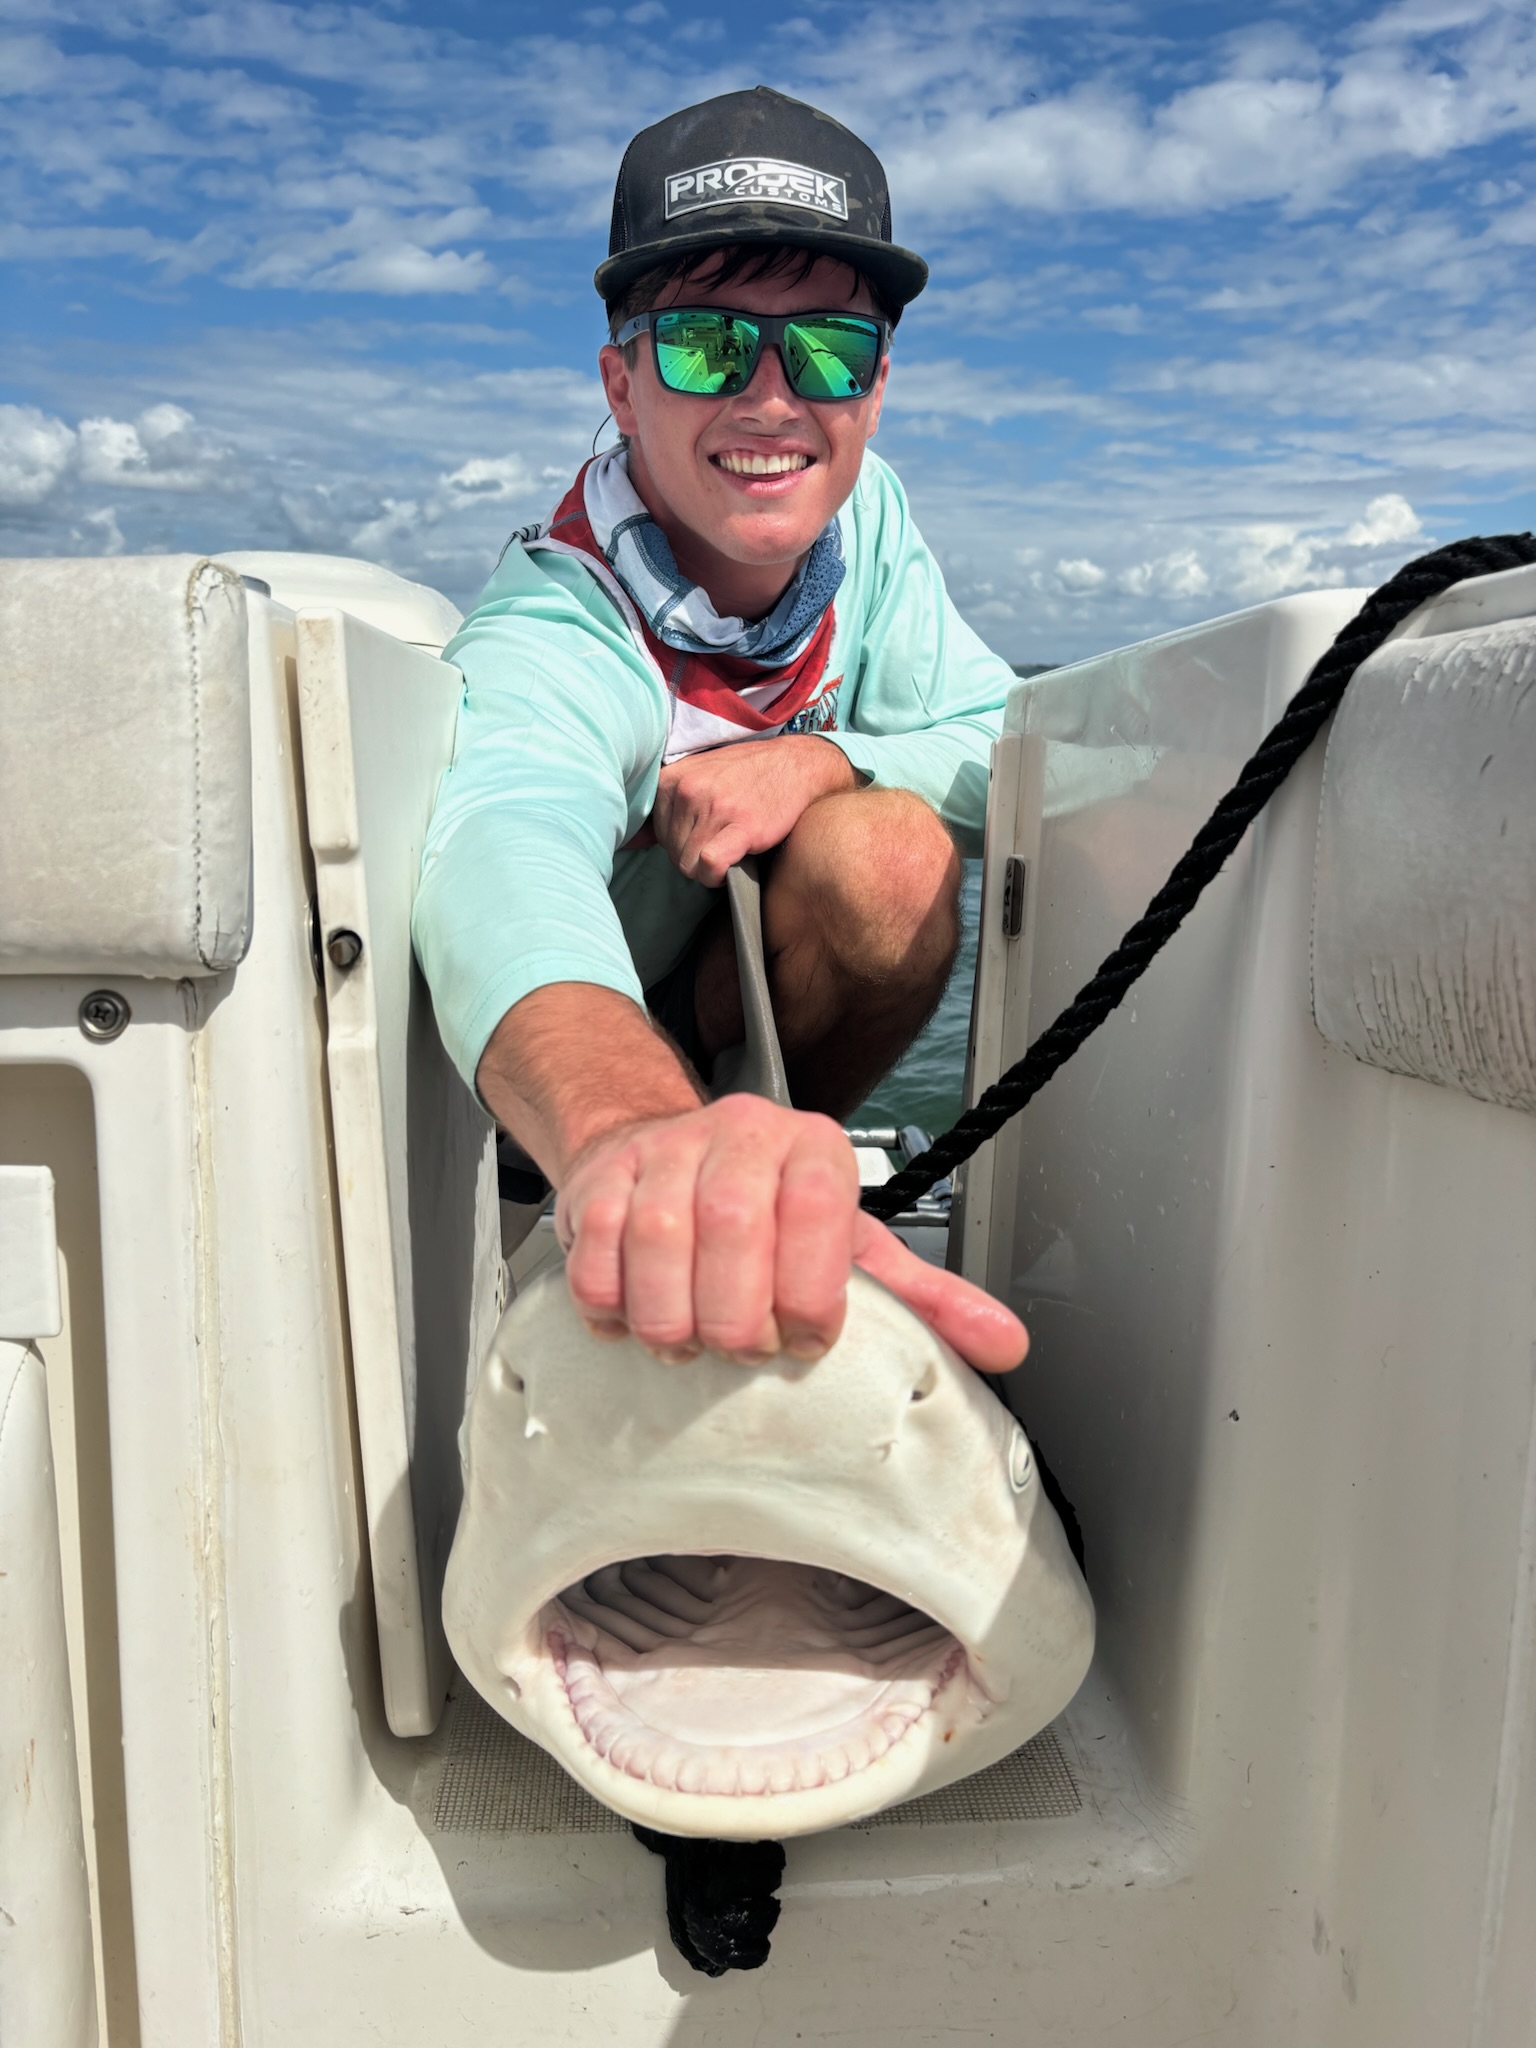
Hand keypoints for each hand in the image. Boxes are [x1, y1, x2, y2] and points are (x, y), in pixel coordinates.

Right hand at [556, 1094, 1026, 1374]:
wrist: (670, 1154)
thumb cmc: (770, 1215)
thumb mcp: (851, 1247)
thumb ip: (925, 1298)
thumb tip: (1006, 1345)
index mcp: (813, 1147)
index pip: (820, 1208)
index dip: (811, 1290)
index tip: (807, 1340)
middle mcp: (741, 1133)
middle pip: (732, 1225)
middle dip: (737, 1315)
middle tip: (742, 1351)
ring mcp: (664, 1151)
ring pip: (658, 1236)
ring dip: (673, 1317)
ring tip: (688, 1344)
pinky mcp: (600, 1177)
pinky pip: (594, 1248)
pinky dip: (611, 1303)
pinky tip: (633, 1321)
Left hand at [649, 736, 855, 885]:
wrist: (795, 765)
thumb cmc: (745, 775)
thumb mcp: (697, 775)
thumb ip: (667, 805)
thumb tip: (631, 842)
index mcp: (671, 778)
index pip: (657, 836)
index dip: (681, 843)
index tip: (704, 834)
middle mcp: (687, 790)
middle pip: (673, 854)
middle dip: (695, 857)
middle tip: (721, 840)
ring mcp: (713, 808)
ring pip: (689, 864)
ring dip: (709, 868)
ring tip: (730, 848)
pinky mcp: (740, 826)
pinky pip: (710, 865)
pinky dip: (717, 876)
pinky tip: (731, 865)